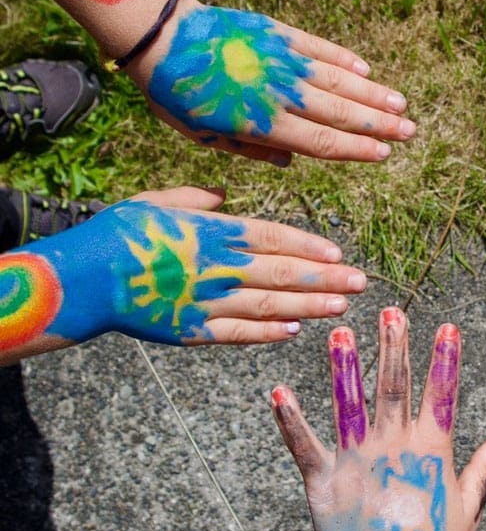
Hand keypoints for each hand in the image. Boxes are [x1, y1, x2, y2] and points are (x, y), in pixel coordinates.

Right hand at [0, 186, 361, 360]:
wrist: (79, 280)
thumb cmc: (118, 235)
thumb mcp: (156, 202)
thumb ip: (194, 199)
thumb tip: (221, 196)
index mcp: (212, 233)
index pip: (272, 238)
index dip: (307, 247)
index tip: (338, 253)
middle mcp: (217, 267)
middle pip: (281, 274)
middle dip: (324, 279)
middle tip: (360, 283)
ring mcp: (205, 302)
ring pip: (268, 306)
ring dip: (308, 307)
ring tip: (340, 307)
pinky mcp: (190, 331)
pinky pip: (236, 333)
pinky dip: (266, 334)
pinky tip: (293, 332)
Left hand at [127, 0, 415, 164]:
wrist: (161, 35)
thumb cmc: (176, 93)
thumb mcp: (203, 135)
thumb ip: (250, 149)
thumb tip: (291, 161)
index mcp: (260, 123)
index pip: (320, 142)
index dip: (356, 149)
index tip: (384, 154)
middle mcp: (278, 93)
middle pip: (339, 112)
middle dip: (379, 124)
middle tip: (409, 132)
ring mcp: (281, 60)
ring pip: (337, 80)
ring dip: (372, 94)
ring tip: (401, 104)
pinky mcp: (277, 33)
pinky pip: (318, 48)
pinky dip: (343, 60)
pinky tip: (365, 71)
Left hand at [272, 310, 485, 530]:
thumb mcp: (468, 510)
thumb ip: (485, 471)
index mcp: (431, 453)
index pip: (442, 396)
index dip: (445, 360)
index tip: (448, 327)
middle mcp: (394, 450)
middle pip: (394, 388)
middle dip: (394, 347)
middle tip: (391, 311)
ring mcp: (357, 464)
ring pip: (349, 406)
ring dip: (344, 368)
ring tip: (339, 334)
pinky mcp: (324, 483)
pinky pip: (304, 446)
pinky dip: (290, 420)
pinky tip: (278, 392)